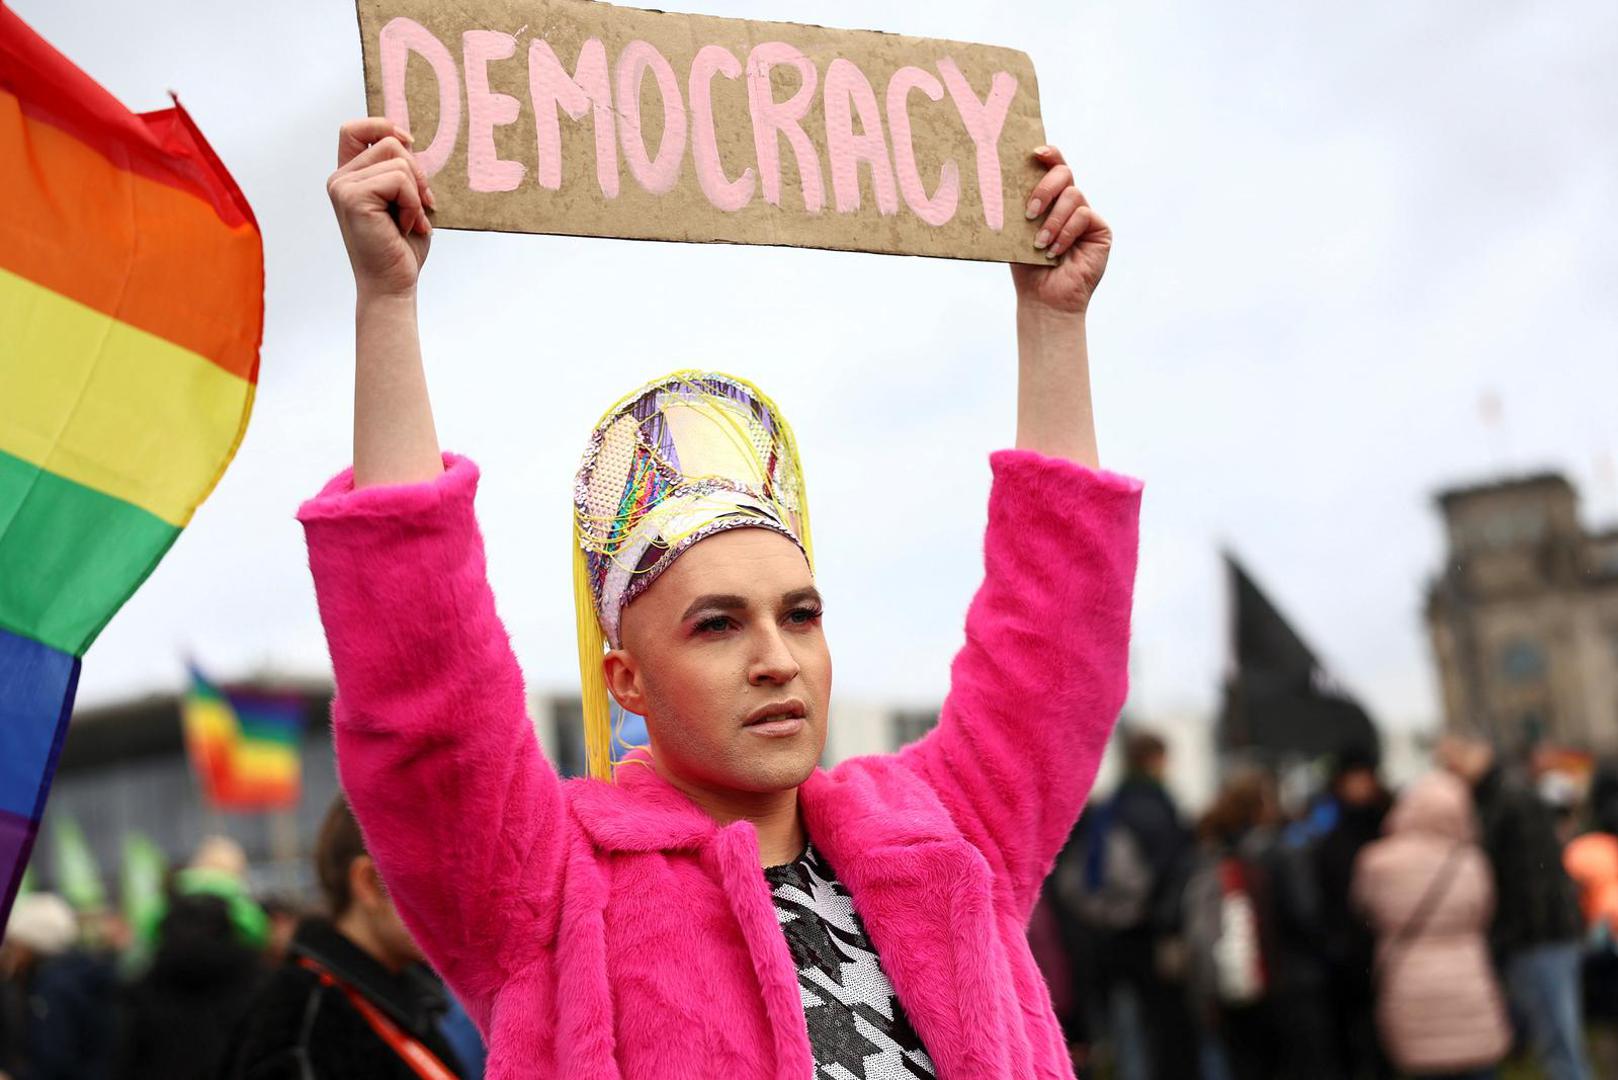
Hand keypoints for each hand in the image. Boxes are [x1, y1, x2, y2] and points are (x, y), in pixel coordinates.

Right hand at [327, 117, 435, 298]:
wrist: (393, 284)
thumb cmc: (401, 247)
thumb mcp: (405, 199)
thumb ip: (401, 169)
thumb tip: (406, 138)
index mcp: (349, 177)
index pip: (355, 129)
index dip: (383, 126)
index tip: (410, 143)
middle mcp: (340, 178)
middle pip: (389, 142)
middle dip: (416, 173)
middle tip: (421, 206)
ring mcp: (343, 186)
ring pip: (398, 160)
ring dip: (416, 193)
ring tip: (410, 220)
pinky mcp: (353, 197)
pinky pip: (398, 179)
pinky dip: (412, 203)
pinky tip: (405, 226)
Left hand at [1011, 146, 1111, 316]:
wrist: (1044, 299)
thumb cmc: (1026, 267)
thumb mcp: (1015, 232)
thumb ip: (1015, 207)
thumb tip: (996, 181)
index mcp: (1049, 199)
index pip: (1052, 167)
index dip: (1049, 154)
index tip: (1036, 153)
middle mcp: (1069, 203)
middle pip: (1064, 173)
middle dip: (1045, 188)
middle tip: (1029, 213)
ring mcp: (1086, 215)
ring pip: (1073, 195)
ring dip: (1053, 220)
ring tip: (1040, 243)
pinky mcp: (1100, 229)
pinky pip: (1084, 216)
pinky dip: (1066, 233)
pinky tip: (1054, 251)